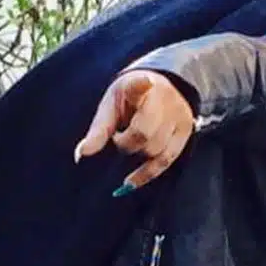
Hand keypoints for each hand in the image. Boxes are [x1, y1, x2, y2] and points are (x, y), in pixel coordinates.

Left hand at [75, 70, 194, 194]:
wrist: (163, 87)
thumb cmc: (131, 99)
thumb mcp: (112, 105)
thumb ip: (99, 129)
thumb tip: (80, 155)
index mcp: (141, 84)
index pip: (141, 85)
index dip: (142, 85)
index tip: (145, 82)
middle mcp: (164, 98)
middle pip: (144, 132)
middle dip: (126, 144)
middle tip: (119, 137)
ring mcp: (178, 115)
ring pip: (155, 149)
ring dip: (137, 153)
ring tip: (131, 141)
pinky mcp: (186, 131)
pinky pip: (165, 161)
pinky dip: (146, 174)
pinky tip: (129, 182)